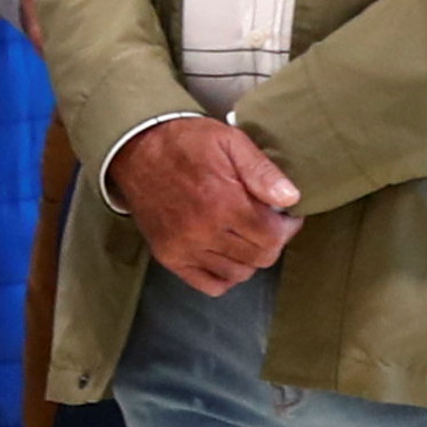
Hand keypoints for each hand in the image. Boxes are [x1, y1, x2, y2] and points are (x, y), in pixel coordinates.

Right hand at [108, 116, 303, 293]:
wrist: (136, 149)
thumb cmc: (186, 142)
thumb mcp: (229, 141)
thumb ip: (261, 170)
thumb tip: (290, 198)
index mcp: (222, 203)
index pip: (272, 236)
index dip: (287, 227)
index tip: (285, 216)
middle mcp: (203, 232)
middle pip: (259, 258)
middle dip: (272, 241)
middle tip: (268, 224)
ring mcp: (184, 248)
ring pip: (238, 274)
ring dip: (250, 257)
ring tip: (246, 235)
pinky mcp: (169, 257)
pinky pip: (209, 285)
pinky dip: (225, 276)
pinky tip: (227, 254)